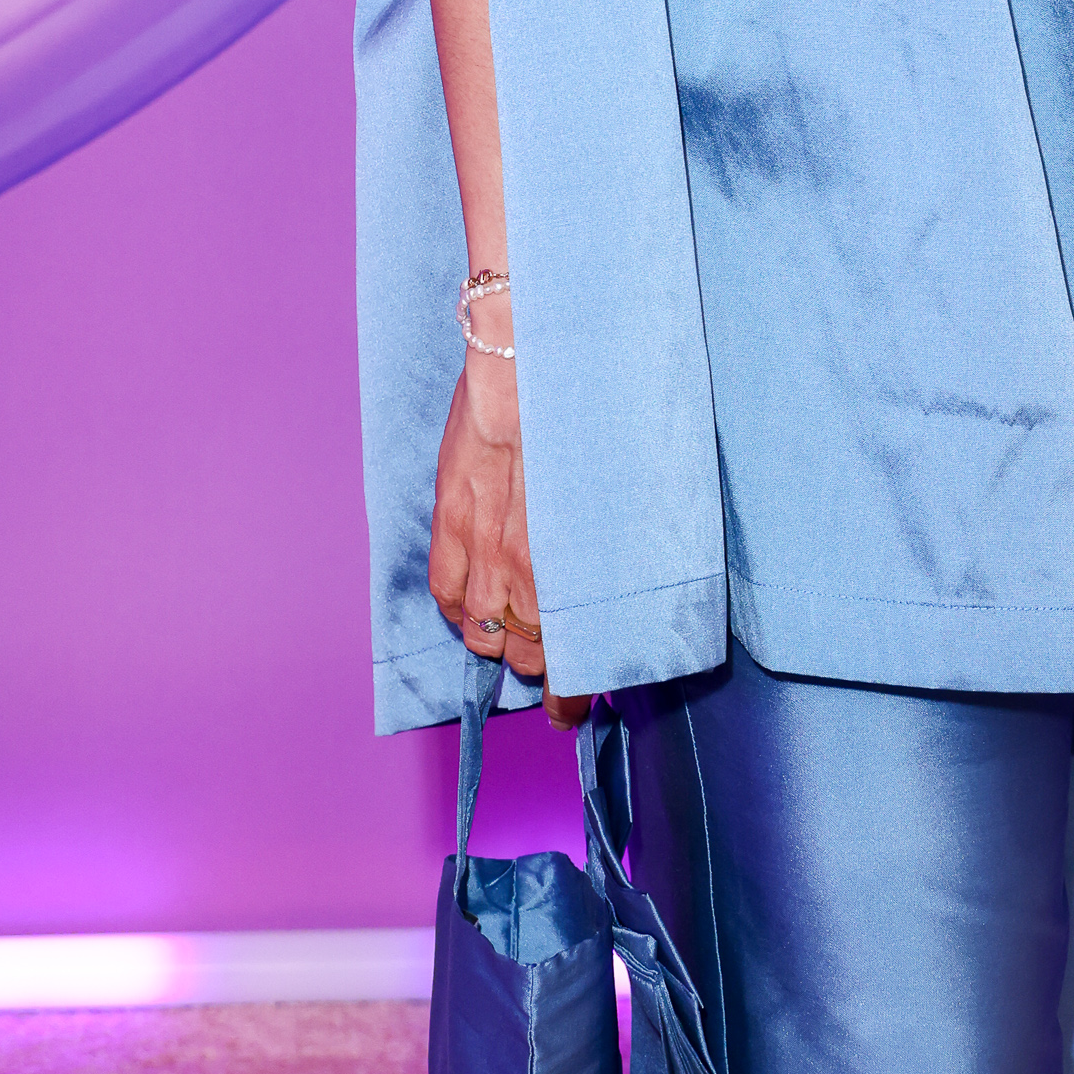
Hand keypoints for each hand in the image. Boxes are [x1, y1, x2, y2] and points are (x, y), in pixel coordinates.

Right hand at [428, 354, 589, 727]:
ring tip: (511, 642)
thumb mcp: (620, 486)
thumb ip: (611, 542)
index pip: (572, 655)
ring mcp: (484, 547)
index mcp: (577, 562)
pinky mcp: (451, 522)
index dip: (572, 693)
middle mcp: (528, 565)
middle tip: (552, 675)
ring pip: (484, 633)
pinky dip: (461, 611)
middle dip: (540, 670)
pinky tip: (474, 610)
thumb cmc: (586, 414)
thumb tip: (624, 574)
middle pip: (528, 651)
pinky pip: (448, 593)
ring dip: (499, 644)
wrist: (527, 362)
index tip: (576, 710)